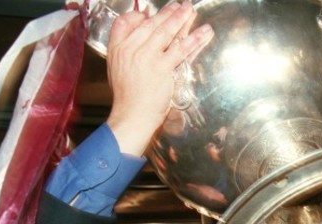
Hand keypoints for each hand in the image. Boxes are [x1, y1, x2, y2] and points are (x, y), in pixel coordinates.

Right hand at [106, 2, 213, 155]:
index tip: (149, 13)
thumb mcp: (117, 70)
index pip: (124, 22)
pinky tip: (203, 32)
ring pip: (166, 32)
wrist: (132, 115)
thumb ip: (127, 52)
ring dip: (181, 19)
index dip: (139, 16)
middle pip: (150, 24)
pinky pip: (181, 49)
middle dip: (167, 13)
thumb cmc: (127, 98)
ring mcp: (147, 57)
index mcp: (117, 48)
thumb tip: (141, 41)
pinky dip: (194, 40)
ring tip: (190, 10)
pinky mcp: (162, 68)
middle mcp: (131, 49)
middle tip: (179, 6)